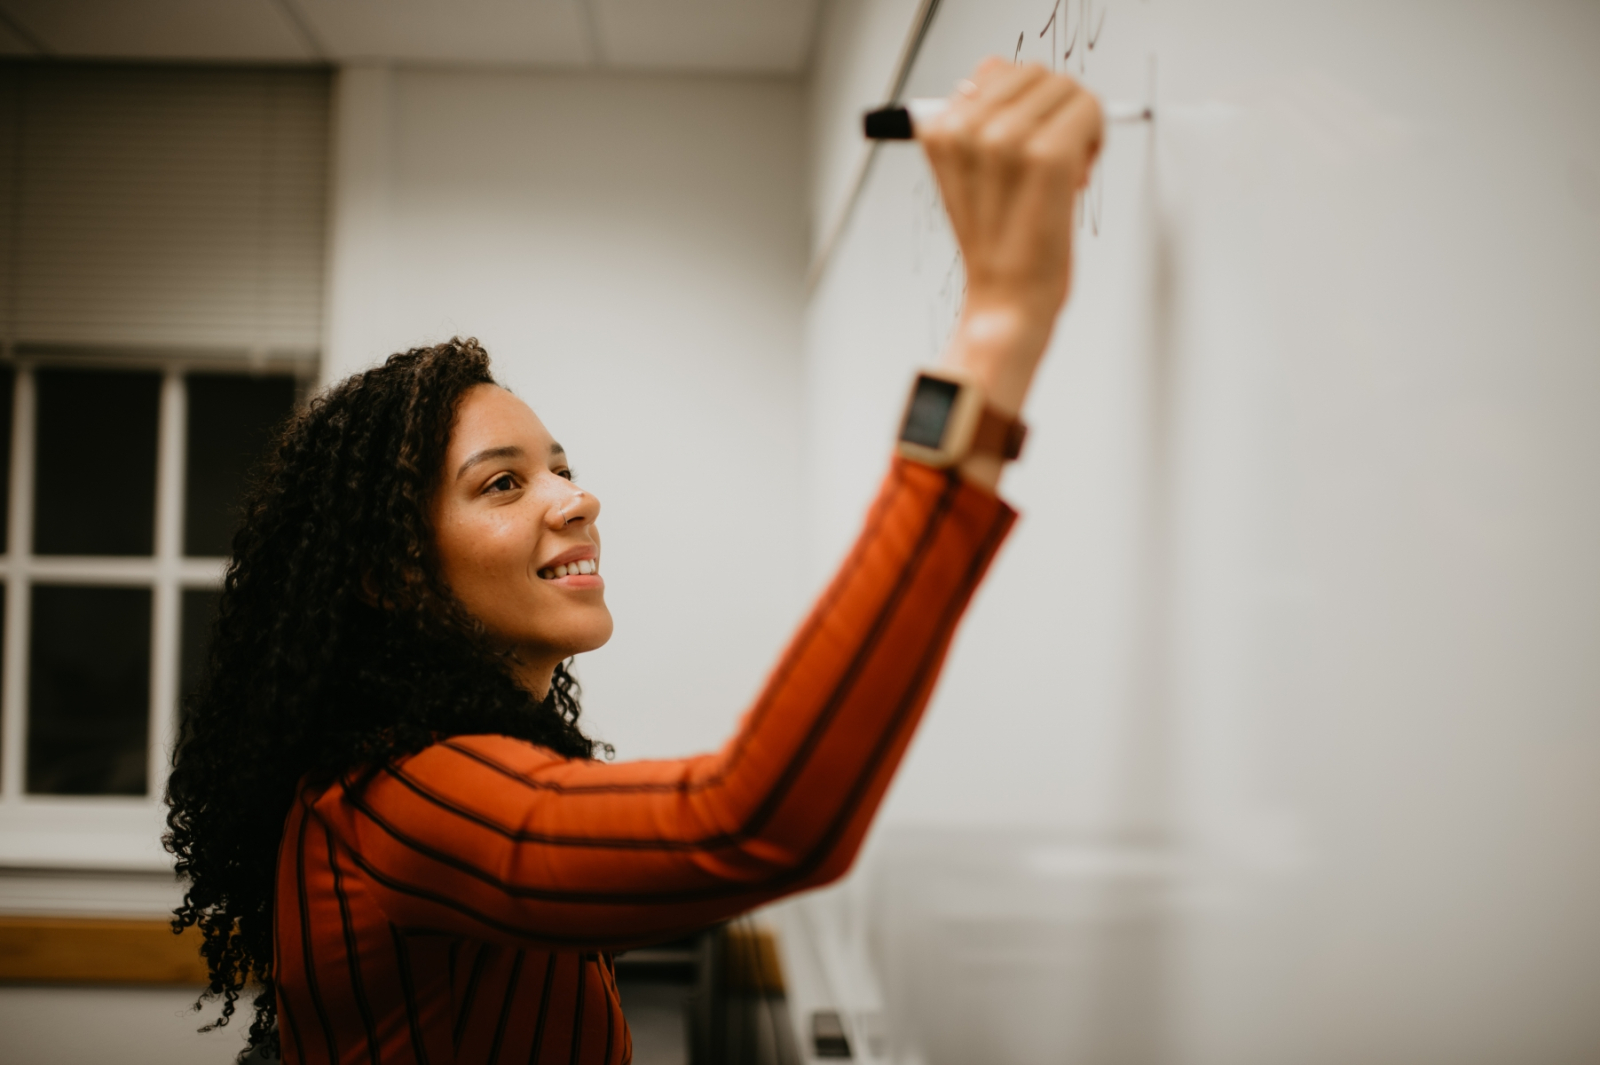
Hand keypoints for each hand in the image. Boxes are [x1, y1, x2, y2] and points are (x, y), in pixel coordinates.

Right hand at [918, 60, 1102, 487]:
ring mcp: (1007, 140)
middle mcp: (968, 128)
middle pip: (1035, 73)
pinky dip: (1095, 139)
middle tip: (1049, 163)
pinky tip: (1076, 178)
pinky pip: (1089, 110)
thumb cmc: (995, 247)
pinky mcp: (1047, 156)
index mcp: (939, 129)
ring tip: (1060, 173)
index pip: (996, 69)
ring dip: (1076, 124)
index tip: (1024, 148)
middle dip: (1053, 111)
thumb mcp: (966, 174)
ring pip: (1066, 88)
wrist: (1006, 301)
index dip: (1023, 107)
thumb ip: (976, 119)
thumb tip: (995, 75)